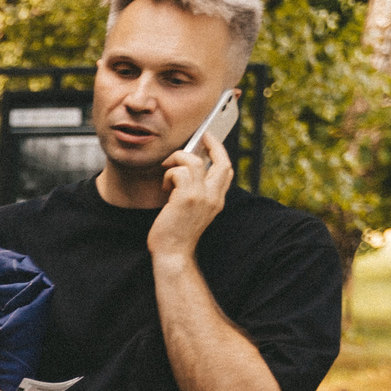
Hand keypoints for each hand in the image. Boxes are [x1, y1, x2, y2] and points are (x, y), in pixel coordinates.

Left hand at [150, 124, 231, 261]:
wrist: (172, 254)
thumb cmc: (175, 234)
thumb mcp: (191, 210)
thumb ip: (195, 192)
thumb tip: (186, 169)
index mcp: (217, 200)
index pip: (226, 170)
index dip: (220, 152)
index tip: (211, 141)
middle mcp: (214, 197)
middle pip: (221, 161)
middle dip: (212, 144)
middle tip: (201, 136)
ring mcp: (202, 197)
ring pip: (194, 162)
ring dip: (177, 161)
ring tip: (167, 171)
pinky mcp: (187, 198)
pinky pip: (179, 172)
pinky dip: (168, 174)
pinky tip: (164, 187)